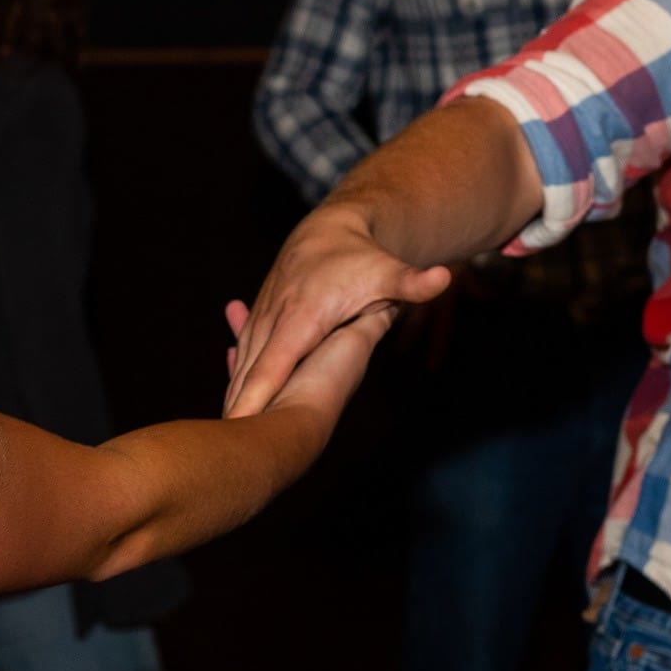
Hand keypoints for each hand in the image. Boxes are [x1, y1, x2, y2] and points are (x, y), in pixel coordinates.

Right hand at [221, 204, 452, 418]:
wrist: (328, 227)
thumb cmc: (359, 256)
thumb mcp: (387, 271)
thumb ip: (410, 284)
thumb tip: (445, 278)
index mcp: (304, 318)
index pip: (274, 362)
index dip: (255, 392)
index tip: (239, 421)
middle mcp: (278, 318)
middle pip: (252, 369)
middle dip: (236, 404)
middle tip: (225, 442)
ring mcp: (267, 316)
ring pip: (245, 359)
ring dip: (233, 392)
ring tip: (225, 429)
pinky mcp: (263, 315)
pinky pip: (246, 347)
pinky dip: (236, 370)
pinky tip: (231, 395)